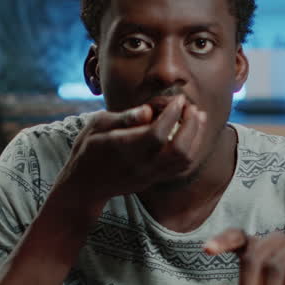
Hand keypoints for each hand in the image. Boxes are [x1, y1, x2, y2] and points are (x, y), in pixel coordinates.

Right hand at [56, 97, 207, 202]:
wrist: (86, 184)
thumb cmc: (89, 147)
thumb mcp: (97, 125)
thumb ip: (123, 118)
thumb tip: (148, 110)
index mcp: (124, 148)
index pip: (157, 133)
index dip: (172, 114)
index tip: (178, 99)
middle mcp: (141, 165)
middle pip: (178, 149)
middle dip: (190, 125)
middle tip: (191, 106)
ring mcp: (150, 175)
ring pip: (184, 160)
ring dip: (196, 136)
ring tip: (198, 116)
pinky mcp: (155, 180)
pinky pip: (181, 168)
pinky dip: (192, 148)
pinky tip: (193, 133)